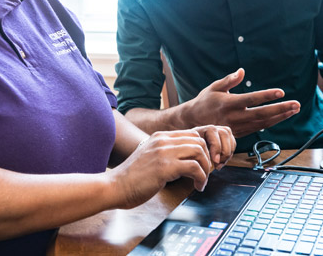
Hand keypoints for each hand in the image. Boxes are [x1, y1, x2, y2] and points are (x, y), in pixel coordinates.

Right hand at [107, 127, 233, 209]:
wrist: (115, 186)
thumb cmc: (132, 177)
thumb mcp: (150, 157)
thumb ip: (165, 153)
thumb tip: (186, 160)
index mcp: (159, 136)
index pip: (191, 135)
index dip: (202, 150)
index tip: (202, 165)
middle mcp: (162, 140)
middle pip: (198, 141)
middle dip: (207, 158)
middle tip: (204, 174)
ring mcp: (163, 152)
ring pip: (199, 151)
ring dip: (206, 169)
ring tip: (201, 181)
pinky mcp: (165, 167)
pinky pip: (195, 167)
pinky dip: (201, 178)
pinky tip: (197, 186)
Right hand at [184, 68, 299, 136]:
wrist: (194, 122)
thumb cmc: (205, 101)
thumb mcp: (214, 87)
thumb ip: (229, 80)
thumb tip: (242, 71)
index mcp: (228, 103)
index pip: (251, 99)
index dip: (267, 96)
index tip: (281, 92)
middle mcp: (234, 117)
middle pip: (262, 114)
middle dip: (281, 109)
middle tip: (296, 104)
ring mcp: (238, 127)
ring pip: (263, 123)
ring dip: (280, 116)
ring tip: (294, 110)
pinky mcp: (240, 133)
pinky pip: (259, 128)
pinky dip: (272, 122)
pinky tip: (282, 116)